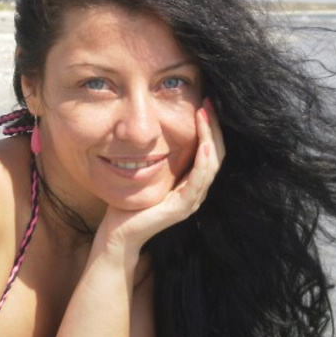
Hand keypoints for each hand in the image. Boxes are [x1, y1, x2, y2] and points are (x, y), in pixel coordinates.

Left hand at [99, 98, 225, 250]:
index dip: (209, 127)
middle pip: (216, 154)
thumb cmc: (129, 204)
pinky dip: (203, 162)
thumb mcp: (147, 172)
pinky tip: (203, 146)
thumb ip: (158, 156)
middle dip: (214, 127)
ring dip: (210, 138)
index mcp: (190, 182)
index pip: (209, 150)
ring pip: (212, 164)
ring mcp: (191, 200)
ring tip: (206, 116)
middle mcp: (195, 191)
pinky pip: (199, 182)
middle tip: (210, 102)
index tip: (205, 103)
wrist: (119, 233)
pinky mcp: (182, 208)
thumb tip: (155, 128)